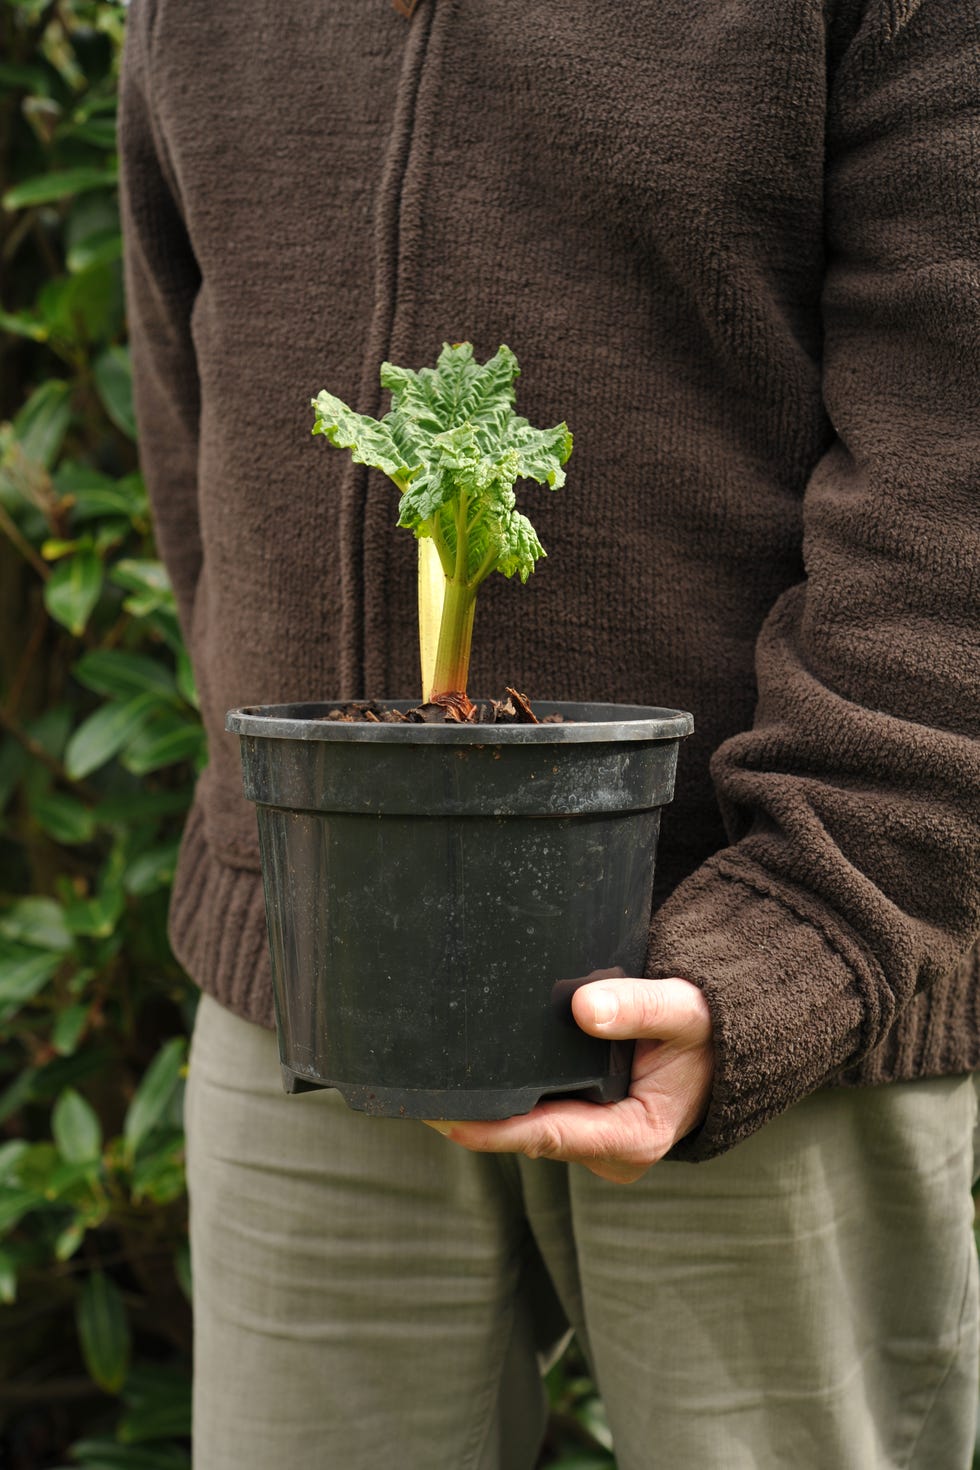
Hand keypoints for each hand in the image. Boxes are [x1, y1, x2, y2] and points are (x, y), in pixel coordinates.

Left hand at [424, 977, 713, 1183]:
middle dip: (474, 1117)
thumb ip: (641, 1007)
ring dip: (482, 1107)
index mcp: (635, 1137)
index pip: (551, 1136)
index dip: (496, 1129)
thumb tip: (585, 1007)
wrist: (717, 1043)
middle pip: (527, 1136)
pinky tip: (462, 1075)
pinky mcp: (578, 1124)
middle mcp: (607, 1151)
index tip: (446, 1116)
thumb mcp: (686, 1012)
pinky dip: (500, 1096)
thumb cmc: (703, 1029)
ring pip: (524, 1127)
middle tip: (413, 1091)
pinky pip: (530, 1114)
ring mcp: (590, 1140)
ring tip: (423, 1082)